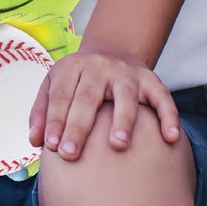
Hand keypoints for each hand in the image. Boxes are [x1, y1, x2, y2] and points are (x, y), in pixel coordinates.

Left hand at [28, 47, 182, 160]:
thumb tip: (36, 141)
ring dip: (123, 119)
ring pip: (126, 95)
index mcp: (72, 67)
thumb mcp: (55, 85)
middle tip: (71, 154)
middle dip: (79, 126)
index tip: (51, 148)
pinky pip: (162, 97)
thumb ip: (42, 112)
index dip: (55, 120)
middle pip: (88, 96)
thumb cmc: (78, 81)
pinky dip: (168, 116)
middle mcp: (100, 67)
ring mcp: (127, 73)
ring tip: (118, 144)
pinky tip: (171, 137)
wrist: (112, 50)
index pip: (61, 95)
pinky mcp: (150, 80)